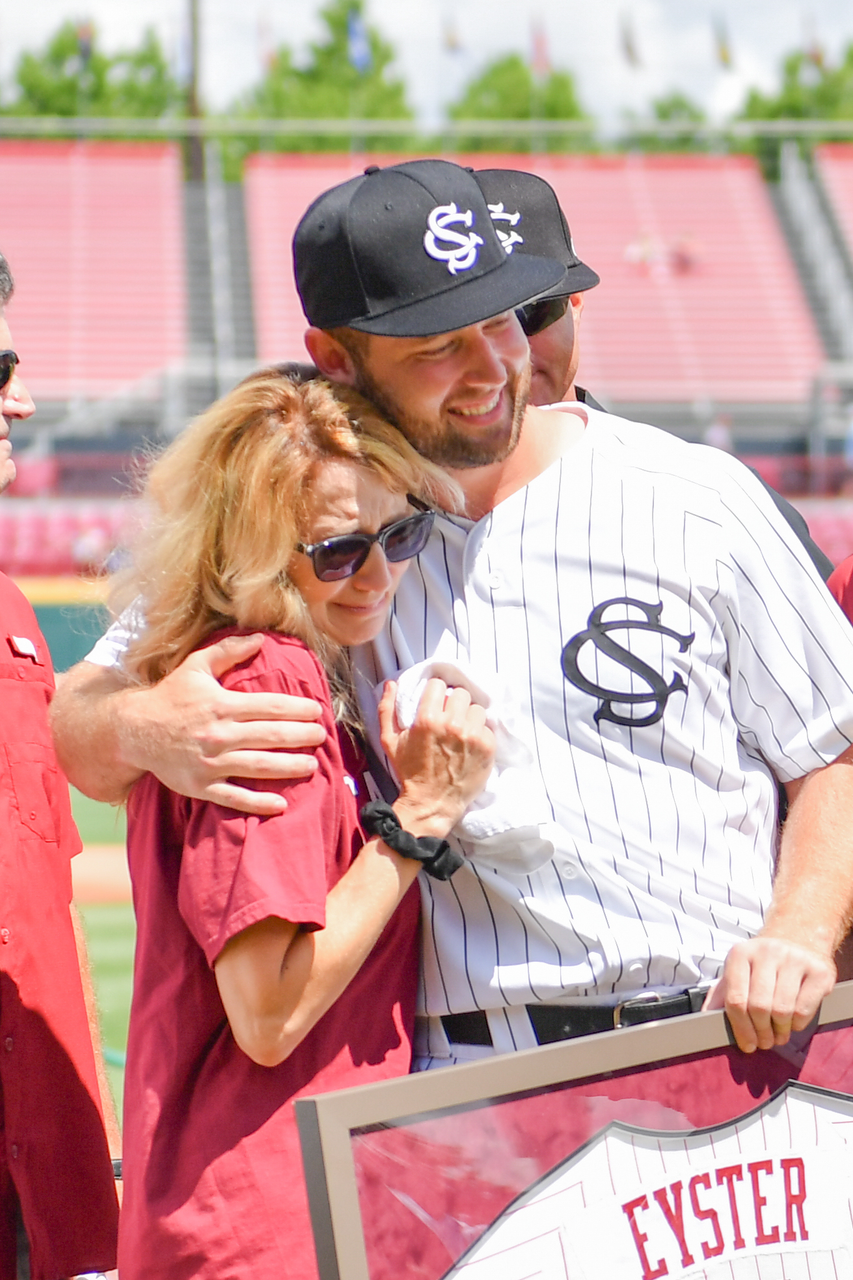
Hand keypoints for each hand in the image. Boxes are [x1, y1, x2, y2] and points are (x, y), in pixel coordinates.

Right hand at [127, 634, 325, 813]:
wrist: (133, 730)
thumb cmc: (170, 696)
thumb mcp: (196, 666)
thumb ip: (229, 650)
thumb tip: (260, 638)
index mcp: (221, 704)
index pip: (269, 706)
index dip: (297, 709)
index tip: (317, 711)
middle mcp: (218, 734)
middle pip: (270, 736)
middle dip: (302, 736)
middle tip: (322, 736)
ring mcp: (210, 763)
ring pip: (258, 767)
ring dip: (289, 766)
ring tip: (312, 765)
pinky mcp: (200, 786)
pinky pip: (233, 798)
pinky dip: (257, 803)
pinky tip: (280, 804)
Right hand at [378, 677, 495, 836]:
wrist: (432, 803)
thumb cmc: (409, 772)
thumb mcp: (389, 741)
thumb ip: (386, 709)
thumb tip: (391, 683)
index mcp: (427, 719)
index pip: (439, 684)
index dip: (436, 693)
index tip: (436, 703)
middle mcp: (452, 724)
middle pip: (461, 693)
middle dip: (454, 703)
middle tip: (450, 717)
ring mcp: (472, 736)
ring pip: (477, 708)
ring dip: (469, 717)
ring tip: (462, 730)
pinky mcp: (487, 747)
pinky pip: (488, 727)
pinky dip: (480, 733)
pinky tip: (470, 744)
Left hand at [703, 935, 835, 1052]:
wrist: (798, 939)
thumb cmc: (763, 965)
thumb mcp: (737, 973)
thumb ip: (721, 996)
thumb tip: (705, 1021)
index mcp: (741, 954)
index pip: (736, 1000)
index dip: (741, 1029)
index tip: (747, 1046)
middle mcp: (766, 952)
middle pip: (759, 1007)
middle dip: (761, 1032)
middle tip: (765, 1042)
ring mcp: (794, 958)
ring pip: (782, 1010)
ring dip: (780, 1031)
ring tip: (778, 1034)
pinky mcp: (818, 970)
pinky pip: (804, 1009)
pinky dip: (797, 1024)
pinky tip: (793, 1021)